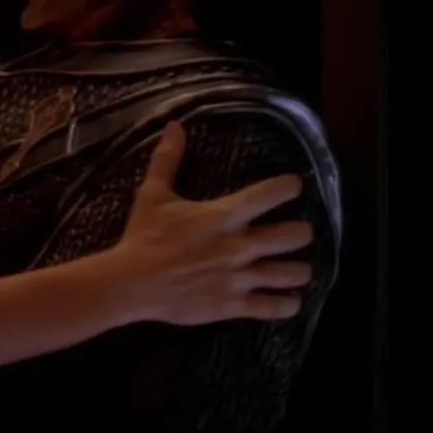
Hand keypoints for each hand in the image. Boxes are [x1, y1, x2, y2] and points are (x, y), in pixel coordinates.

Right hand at [110, 122, 313, 325]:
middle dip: (301, 233)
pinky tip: (289, 299)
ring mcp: (239, 278)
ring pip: (293, 274)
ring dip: (299, 269)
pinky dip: (288, 304)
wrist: (130, 283)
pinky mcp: (234, 305)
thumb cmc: (144, 236)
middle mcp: (239, 246)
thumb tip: (175, 125)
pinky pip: (275, 308)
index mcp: (224, 216)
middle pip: (295, 236)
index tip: (292, 186)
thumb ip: (168, 159)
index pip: (271, 194)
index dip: (289, 187)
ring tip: (296, 267)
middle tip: (297, 233)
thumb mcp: (153, 194)